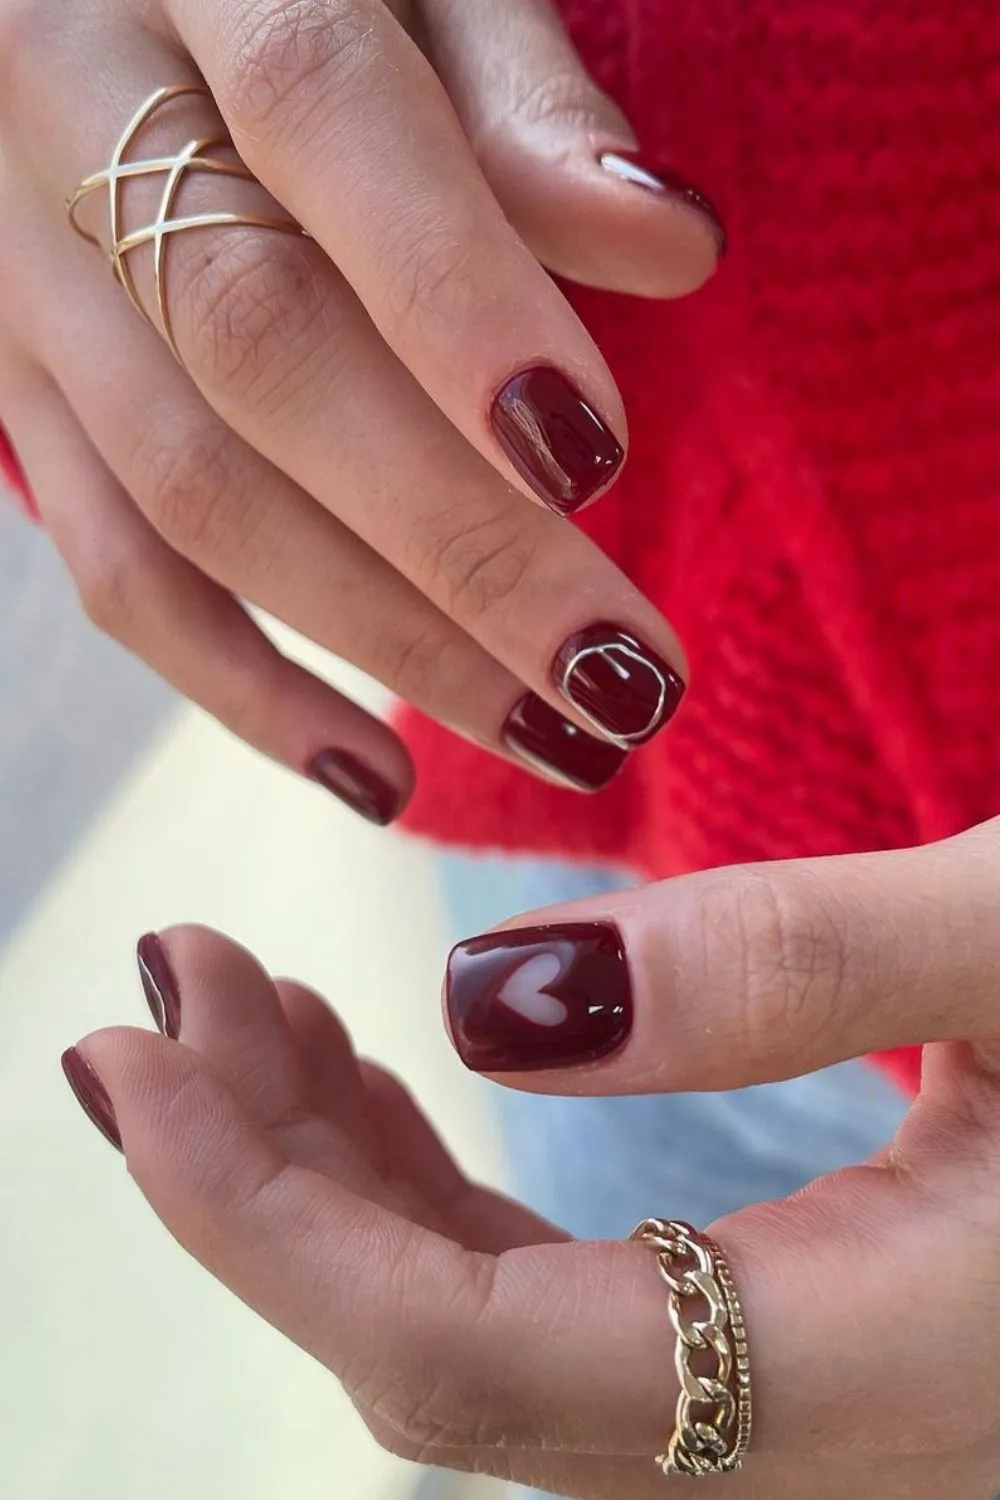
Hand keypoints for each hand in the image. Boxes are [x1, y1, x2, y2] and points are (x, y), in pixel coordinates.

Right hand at [0, 0, 718, 820]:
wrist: (87, 3)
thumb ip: (520, 91)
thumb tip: (668, 247)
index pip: (322, 120)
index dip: (456, 298)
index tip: (595, 458)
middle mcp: (62, 111)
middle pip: (256, 352)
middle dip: (456, 541)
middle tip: (622, 680)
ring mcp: (13, 273)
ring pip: (186, 489)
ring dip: (381, 640)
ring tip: (552, 736)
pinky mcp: (10, 394)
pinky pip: (111, 566)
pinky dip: (244, 687)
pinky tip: (376, 773)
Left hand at [65, 819, 999, 1496]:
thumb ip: (799, 967)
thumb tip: (494, 990)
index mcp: (882, 1375)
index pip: (475, 1368)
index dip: (272, 1226)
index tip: (142, 1059)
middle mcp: (816, 1445)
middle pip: (445, 1366)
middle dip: (270, 1180)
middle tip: (173, 988)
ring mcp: (802, 1409)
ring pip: (487, 1343)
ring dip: (340, 1181)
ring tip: (248, 1008)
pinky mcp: (797, 1340)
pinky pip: (558, 1304)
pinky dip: (439, 1191)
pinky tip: (382, 1075)